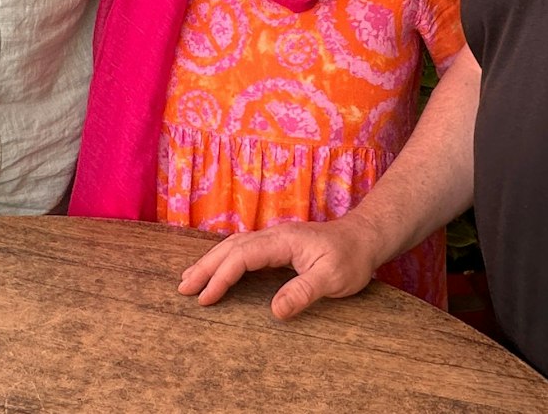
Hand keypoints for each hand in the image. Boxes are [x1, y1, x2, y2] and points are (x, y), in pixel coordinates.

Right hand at [178, 218, 384, 319]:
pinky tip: (217, 269)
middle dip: (205, 267)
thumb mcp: (333, 279)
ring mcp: (275, 239)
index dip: (222, 277)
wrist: (365, 238)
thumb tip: (274, 311)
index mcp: (282, 241)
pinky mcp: (278, 246)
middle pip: (230, 248)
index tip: (206, 298)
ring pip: (234, 246)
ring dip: (211, 262)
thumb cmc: (351, 258)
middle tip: (182, 288)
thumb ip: (303, 292)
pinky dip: (225, 259)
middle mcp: (274, 236)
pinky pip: (243, 250)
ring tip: (189, 279)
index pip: (242, 257)